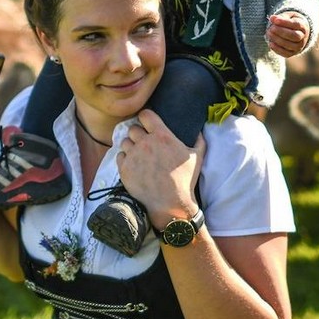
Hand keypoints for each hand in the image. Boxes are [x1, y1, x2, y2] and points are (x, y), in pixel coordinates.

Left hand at [116, 109, 204, 225]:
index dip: (145, 117)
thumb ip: (199, 140)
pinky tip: (134, 165)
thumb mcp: (197, 157)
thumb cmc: (185, 180)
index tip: (147, 122)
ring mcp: (133, 156)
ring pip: (124, 142)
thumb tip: (198, 130)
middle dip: (138, 133)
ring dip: (131, 146)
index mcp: (162, 136)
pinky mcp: (124, 169)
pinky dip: (125, 159)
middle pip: (133, 128)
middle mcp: (145, 143)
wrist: (170, 204)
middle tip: (143, 142)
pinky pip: (119, 156)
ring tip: (138, 154)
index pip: (145, 115)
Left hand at [266, 12, 307, 56]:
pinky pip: (286, 53)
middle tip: (271, 28)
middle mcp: (303, 37)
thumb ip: (280, 17)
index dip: (285, 22)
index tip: (275, 20)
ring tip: (269, 34)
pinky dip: (277, 49)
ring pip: (289, 45)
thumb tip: (272, 18)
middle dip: (281, 32)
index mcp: (303, 26)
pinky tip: (270, 43)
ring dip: (277, 40)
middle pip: (294, 36)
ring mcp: (299, 47)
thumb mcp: (287, 17)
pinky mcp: (292, 53)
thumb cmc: (290, 23)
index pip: (296, 24)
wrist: (296, 33)